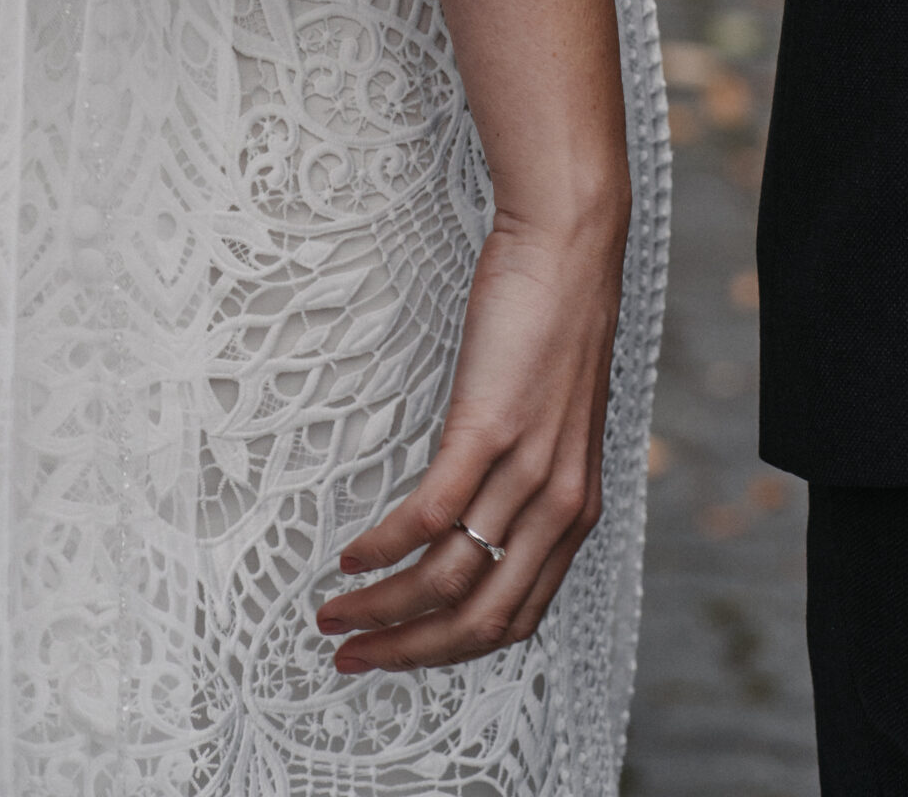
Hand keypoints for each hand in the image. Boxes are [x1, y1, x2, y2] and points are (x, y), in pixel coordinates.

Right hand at [315, 190, 627, 671]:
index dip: (446, 651)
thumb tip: (470, 520)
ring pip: (448, 577)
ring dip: (382, 607)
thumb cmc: (552, 325)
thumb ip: (523, 481)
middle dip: (406, 650)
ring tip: (333, 611)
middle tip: (348, 656)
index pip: (510, 620)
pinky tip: (350, 553)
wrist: (569, 250)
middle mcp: (557, 505)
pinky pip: (432, 513)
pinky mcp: (490, 427)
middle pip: (477, 618)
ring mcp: (525, 469)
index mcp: (574, 513)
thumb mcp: (552, 424)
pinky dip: (384, 546)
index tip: (394, 655)